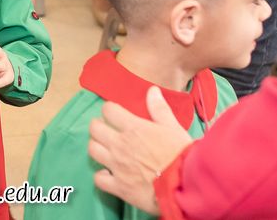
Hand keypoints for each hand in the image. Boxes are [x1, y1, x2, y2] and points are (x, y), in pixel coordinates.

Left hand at [88, 86, 192, 213]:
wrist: (184, 185)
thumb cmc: (181, 154)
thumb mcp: (173, 127)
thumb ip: (159, 109)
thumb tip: (152, 90)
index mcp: (133, 128)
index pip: (108, 110)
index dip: (110, 110)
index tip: (115, 114)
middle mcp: (120, 144)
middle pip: (94, 129)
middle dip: (99, 126)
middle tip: (107, 130)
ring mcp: (116, 166)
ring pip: (93, 150)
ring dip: (97, 147)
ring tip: (106, 149)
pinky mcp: (118, 186)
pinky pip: (98, 179)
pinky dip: (101, 176)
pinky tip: (109, 173)